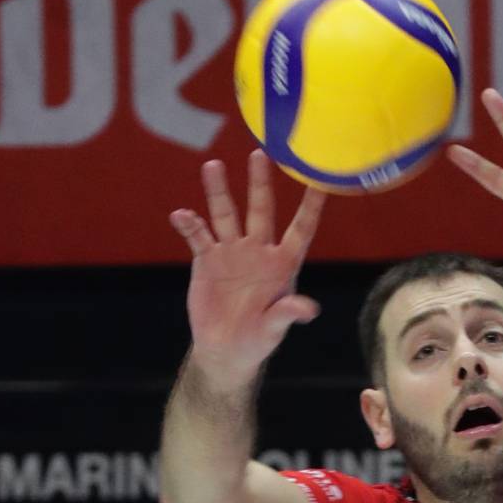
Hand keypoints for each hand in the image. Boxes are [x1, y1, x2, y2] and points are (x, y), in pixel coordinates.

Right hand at [170, 149, 325, 389]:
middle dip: (259, 183)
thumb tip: (309, 308)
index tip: (319, 179)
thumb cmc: (257, 340)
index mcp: (283, 264)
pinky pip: (198, 236)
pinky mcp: (206, 259)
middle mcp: (258, 251)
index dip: (311, 206)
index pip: (301, 229)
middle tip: (258, 154)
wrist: (225, 349)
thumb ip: (287, 313)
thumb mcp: (274, 329)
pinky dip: (190, 225)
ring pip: (226, 214)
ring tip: (213, 166)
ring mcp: (231, 252)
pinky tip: (182, 215)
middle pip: (261, 210)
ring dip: (219, 192)